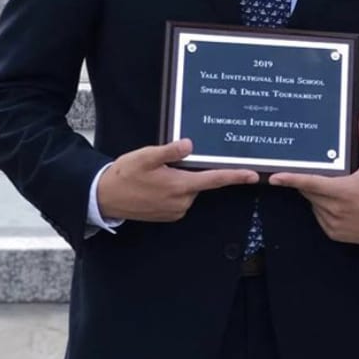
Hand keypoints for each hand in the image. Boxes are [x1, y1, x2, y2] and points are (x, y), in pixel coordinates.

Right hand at [96, 139, 257, 222]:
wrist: (105, 197)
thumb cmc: (126, 174)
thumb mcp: (147, 156)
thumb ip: (170, 151)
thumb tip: (190, 145)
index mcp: (180, 186)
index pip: (214, 180)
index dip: (235, 176)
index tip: (253, 175)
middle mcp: (181, 202)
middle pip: (200, 181)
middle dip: (192, 170)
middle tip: (170, 162)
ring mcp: (174, 210)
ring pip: (189, 188)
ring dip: (180, 178)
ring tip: (157, 172)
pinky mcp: (167, 214)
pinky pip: (179, 197)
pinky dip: (174, 187)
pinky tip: (156, 182)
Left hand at [269, 110, 358, 244]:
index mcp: (344, 190)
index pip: (310, 183)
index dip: (291, 179)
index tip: (274, 177)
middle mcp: (336, 209)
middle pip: (309, 192)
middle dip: (311, 181)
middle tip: (324, 173)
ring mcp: (334, 224)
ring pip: (313, 204)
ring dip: (318, 195)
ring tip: (338, 189)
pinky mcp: (335, 234)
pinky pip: (320, 217)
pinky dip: (323, 208)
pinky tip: (339, 203)